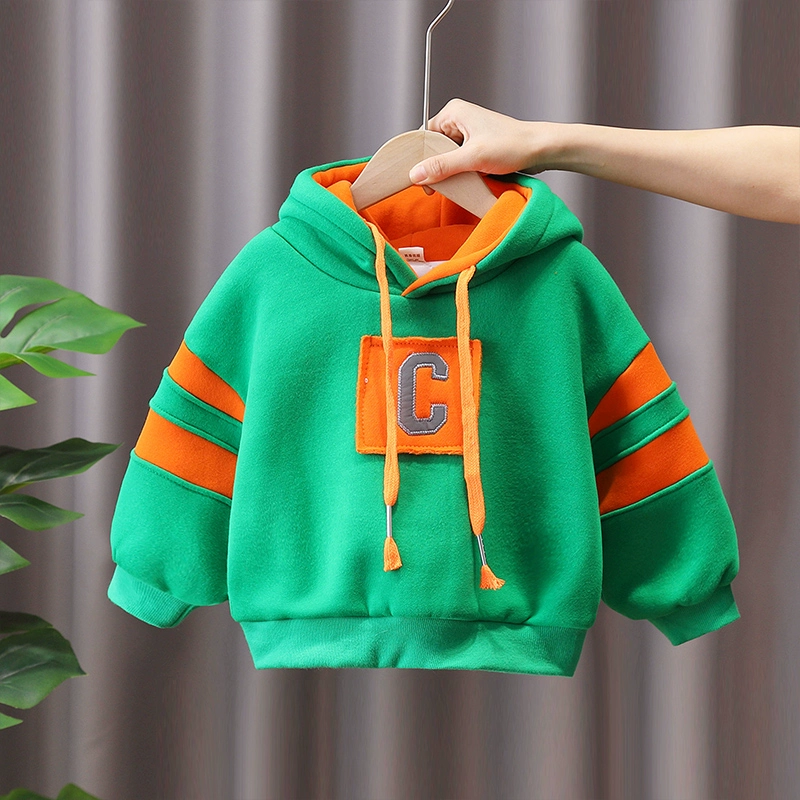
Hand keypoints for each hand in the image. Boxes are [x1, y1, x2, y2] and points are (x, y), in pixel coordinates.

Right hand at [409, 99, 555, 184]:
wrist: (540, 150)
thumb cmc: (513, 145)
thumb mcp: (473, 157)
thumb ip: (442, 166)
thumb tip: (416, 174)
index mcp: (454, 112)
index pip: (424, 136)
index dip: (420, 158)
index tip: (420, 179)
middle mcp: (459, 120)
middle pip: (434, 148)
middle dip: (435, 167)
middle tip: (437, 186)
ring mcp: (468, 133)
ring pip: (446, 156)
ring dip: (449, 172)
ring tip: (456, 181)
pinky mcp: (476, 146)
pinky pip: (458, 161)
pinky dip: (459, 172)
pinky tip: (465, 180)